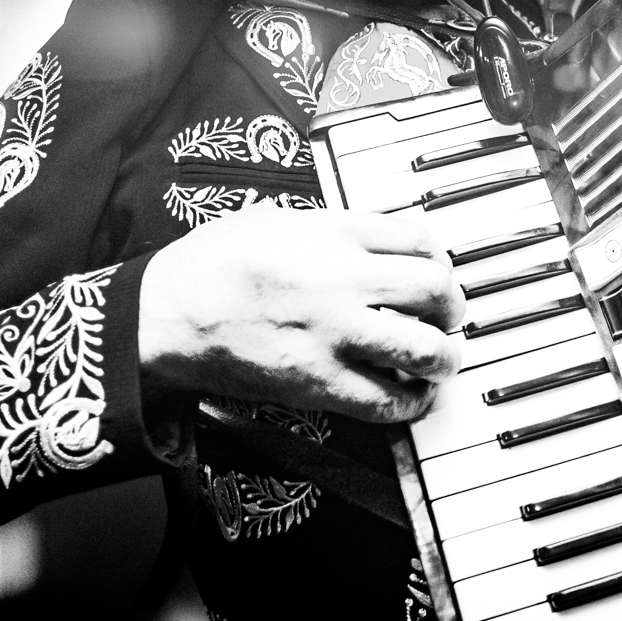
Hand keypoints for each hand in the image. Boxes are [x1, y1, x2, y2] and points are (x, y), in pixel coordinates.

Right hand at [139, 207, 464, 422]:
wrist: (169, 315)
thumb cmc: (212, 264)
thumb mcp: (275, 219)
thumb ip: (329, 227)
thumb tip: (371, 238)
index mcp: (332, 233)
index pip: (419, 237)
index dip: (439, 256)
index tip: (436, 268)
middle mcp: (343, 279)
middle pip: (435, 288)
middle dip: (452, 304)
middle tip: (448, 314)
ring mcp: (335, 334)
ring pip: (425, 347)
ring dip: (443, 355)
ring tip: (440, 357)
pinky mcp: (320, 383)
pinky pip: (388, 400)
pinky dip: (412, 401)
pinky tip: (412, 395)